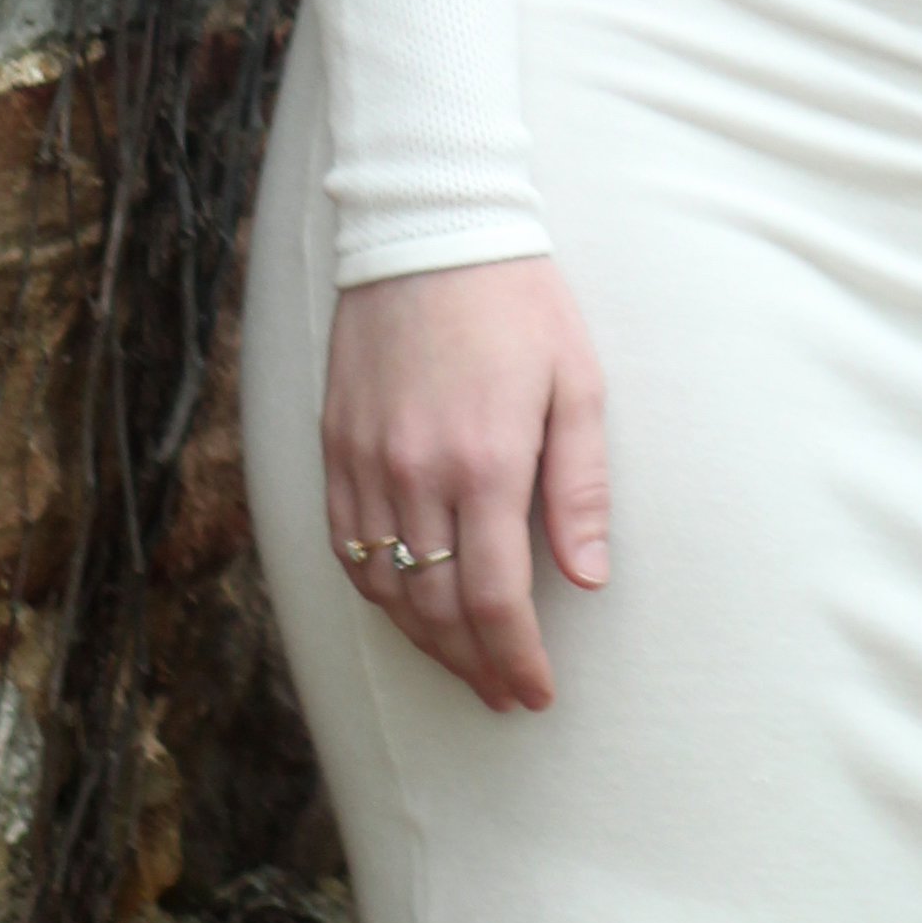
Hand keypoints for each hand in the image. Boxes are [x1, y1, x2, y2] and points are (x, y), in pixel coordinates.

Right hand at [322, 258, 610, 713]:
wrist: (430, 230)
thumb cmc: (520, 301)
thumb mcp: (575, 383)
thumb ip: (579, 486)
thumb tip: (588, 578)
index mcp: (484, 462)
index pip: (496, 599)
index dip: (515, 659)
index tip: (534, 692)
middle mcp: (415, 475)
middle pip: (435, 609)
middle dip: (472, 664)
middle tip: (502, 692)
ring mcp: (365, 463)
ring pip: (383, 589)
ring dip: (422, 640)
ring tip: (462, 663)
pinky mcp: (333, 446)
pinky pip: (345, 545)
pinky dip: (374, 591)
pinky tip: (404, 606)